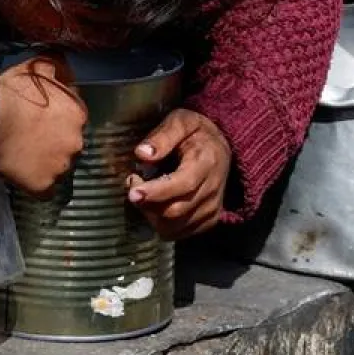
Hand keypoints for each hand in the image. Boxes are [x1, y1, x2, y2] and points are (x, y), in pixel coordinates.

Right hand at [0, 56, 87, 196]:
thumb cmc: (13, 92)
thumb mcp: (39, 67)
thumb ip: (60, 67)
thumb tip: (68, 69)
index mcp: (79, 114)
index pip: (74, 121)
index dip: (56, 122)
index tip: (40, 121)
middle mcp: (77, 142)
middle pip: (69, 146)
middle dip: (54, 144)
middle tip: (30, 139)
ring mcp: (61, 167)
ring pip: (58, 169)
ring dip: (45, 164)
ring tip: (23, 157)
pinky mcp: (43, 186)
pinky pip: (45, 191)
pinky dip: (36, 185)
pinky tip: (23, 176)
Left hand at [126, 109, 231, 239]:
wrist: (221, 149)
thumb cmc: (196, 133)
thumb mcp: (181, 121)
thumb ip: (163, 135)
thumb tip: (142, 154)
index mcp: (208, 161)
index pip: (183, 184)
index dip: (156, 192)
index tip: (132, 192)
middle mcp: (213, 188)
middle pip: (175, 210)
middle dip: (147, 203)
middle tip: (133, 184)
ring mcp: (213, 208)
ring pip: (174, 226)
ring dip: (150, 215)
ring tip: (144, 194)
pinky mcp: (209, 220)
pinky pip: (178, 233)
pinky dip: (161, 224)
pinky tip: (155, 205)